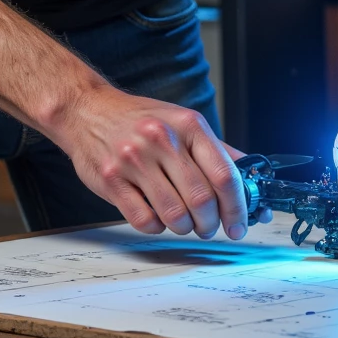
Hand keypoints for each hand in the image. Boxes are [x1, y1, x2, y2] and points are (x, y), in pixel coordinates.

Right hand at [55, 85, 248, 240]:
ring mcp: (134, 160)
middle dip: (211, 223)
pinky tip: (157, 215)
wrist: (88, 110)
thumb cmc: (139, 119)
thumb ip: (216, 150)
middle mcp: (162, 139)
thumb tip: (250, 177)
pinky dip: (157, 226)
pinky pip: (145, 220)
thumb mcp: (182, 121)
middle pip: (202, 200)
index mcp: (188, 125)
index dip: (237, 207)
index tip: (239, 224)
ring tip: (184, 222)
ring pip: (175, 215)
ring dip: (185, 228)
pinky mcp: (111, 180)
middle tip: (209, 226)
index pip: (224, 175)